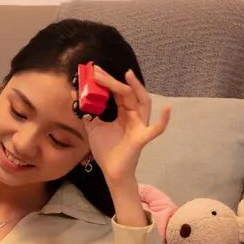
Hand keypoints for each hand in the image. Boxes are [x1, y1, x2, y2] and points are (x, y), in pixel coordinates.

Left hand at [80, 66, 170, 187]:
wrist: (111, 172)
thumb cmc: (106, 149)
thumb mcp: (93, 127)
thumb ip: (86, 112)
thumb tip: (75, 93)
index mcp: (123, 112)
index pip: (116, 92)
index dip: (106, 81)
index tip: (92, 71)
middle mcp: (134, 115)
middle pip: (127, 93)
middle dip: (113, 81)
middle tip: (97, 71)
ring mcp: (139, 126)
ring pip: (143, 103)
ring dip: (136, 88)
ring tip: (128, 75)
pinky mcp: (141, 139)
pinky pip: (155, 130)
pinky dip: (163, 121)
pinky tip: (168, 110)